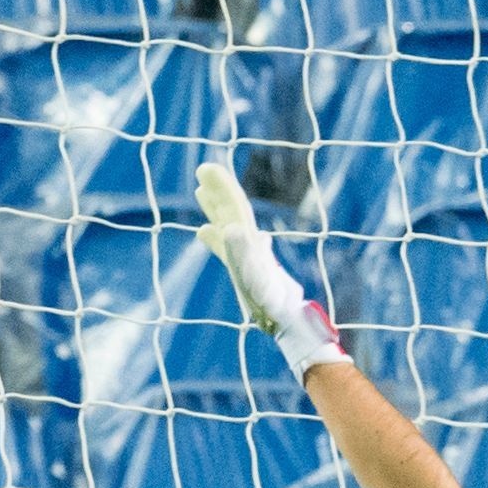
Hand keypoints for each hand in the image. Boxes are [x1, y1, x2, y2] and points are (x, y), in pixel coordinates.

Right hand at [190, 164, 344, 374]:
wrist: (286, 318)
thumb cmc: (272, 303)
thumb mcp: (256, 278)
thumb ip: (243, 253)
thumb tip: (231, 227)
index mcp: (249, 240)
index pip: (235, 206)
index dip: (222, 188)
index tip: (208, 169)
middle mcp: (248, 243)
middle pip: (231, 210)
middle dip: (217, 190)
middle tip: (203, 169)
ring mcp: (245, 254)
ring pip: (227, 223)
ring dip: (215, 207)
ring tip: (202, 192)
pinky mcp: (242, 268)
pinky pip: (224, 246)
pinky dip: (214, 236)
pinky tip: (206, 231)